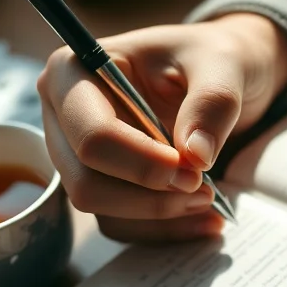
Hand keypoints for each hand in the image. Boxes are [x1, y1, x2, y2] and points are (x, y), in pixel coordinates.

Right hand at [38, 13, 286, 241]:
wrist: (221, 76)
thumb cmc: (210, 58)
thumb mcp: (224, 65)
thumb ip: (213, 104)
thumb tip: (195, 156)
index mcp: (75, 70)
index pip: (92, 135)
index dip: (141, 163)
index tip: (193, 169)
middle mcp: (63, 114)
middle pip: (86, 181)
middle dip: (149, 196)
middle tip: (205, 189)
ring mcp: (76, 154)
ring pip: (101, 209)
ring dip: (158, 216)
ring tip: (211, 201)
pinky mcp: (99, 182)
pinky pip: (120, 224)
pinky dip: (163, 228)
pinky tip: (205, 219)